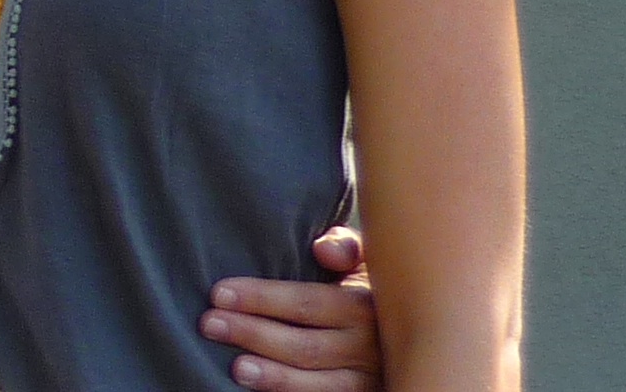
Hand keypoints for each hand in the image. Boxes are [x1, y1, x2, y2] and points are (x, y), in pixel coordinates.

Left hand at [201, 227, 379, 389]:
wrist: (415, 337)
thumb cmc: (374, 292)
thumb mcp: (369, 265)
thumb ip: (347, 248)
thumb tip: (322, 249)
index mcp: (366, 304)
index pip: (307, 303)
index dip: (262, 299)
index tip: (218, 293)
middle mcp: (370, 346)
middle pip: (305, 345)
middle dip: (253, 334)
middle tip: (210, 324)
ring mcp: (369, 379)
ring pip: (318, 383)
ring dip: (274, 377)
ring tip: (236, 367)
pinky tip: (261, 391)